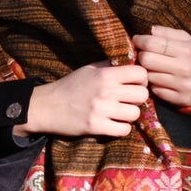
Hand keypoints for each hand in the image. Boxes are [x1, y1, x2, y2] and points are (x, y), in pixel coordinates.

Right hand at [18, 61, 149, 136]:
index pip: (140, 73)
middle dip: (138, 98)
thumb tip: (133, 61)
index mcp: (105, 74)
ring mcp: (101, 109)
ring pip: (135, 114)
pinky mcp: (96, 126)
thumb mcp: (90, 69)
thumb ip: (111, 66)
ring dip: (129, 115)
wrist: (47, 106)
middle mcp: (106, 90)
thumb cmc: (70, 86)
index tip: (134, 84)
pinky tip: (113, 124)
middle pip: (142, 95)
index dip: (141, 79)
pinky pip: (124, 130)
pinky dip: (121, 128)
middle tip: (128, 100)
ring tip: (119, 113)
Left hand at [130, 26, 190, 107]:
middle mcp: (184, 67)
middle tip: (145, 55)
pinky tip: (161, 81)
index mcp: (185, 49)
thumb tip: (148, 30)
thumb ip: (167, 32)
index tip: (138, 41)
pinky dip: (155, 85)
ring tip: (154, 69)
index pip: (151, 43)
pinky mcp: (180, 99)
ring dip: (148, 72)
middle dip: (142, 56)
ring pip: (149, 76)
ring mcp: (182, 85)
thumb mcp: (187, 40)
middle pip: (146, 60)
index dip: (139, 41)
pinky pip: (155, 91)